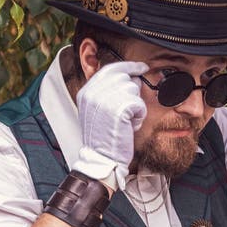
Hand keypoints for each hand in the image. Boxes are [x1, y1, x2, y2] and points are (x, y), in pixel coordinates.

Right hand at [73, 60, 148, 188]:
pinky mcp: (120, 108)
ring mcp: (105, 99)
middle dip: (132, 92)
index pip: (110, 69)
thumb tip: (128, 76)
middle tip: (127, 109)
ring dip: (135, 105)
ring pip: (133, 89)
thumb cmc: (103, 138)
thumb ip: (105, 92)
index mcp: (86, 92)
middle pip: (124, 77)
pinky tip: (129, 126)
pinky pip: (139, 103)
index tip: (140, 67)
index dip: (128, 67)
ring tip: (124, 121)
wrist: (101, 159)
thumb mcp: (96, 111)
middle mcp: (93, 92)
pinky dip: (139, 116)